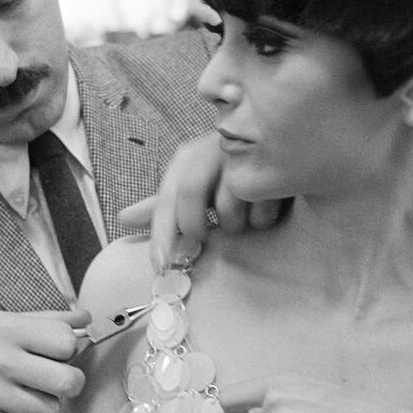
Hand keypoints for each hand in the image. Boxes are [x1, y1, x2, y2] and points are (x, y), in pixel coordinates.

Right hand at [0, 308, 90, 412]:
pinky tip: (6, 404)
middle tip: (57, 378)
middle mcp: (0, 362)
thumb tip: (86, 319)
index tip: (59, 352)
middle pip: (68, 381)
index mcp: (7, 330)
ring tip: (27, 391)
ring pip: (51, 410)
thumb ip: (45, 321)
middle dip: (70, 381)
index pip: (66, 342)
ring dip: (45, 403)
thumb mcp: (0, 320)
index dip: (70, 348)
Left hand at [118, 133, 282, 270]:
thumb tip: (123, 218)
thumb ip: (166, 205)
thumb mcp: (200, 185)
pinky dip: (264, 216)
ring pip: (229, 203)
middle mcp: (212, 146)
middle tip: (211, 235)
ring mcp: (245, 149)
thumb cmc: (239, 173)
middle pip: (191, 191)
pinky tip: (273, 205)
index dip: (161, 235)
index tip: (161, 267)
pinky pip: (262, 202)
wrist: (290, 145)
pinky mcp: (275, 157)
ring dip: (238, 222)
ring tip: (250, 214)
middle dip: (199, 224)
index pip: (166, 200)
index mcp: (190, 157)